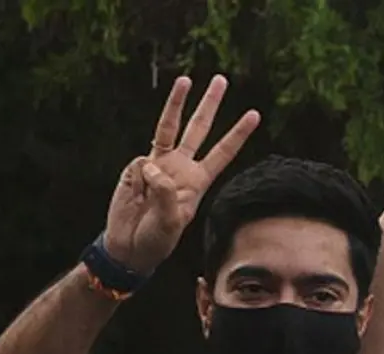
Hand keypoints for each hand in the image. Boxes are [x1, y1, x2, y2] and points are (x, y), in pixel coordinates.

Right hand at [104, 75, 259, 274]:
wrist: (129, 245)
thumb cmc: (156, 239)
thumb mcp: (170, 223)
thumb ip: (167, 194)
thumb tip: (153, 164)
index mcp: (198, 181)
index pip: (222, 152)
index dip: (237, 134)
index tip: (254, 114)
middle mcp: (181, 167)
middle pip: (198, 129)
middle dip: (210, 105)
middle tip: (222, 80)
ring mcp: (158, 164)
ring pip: (168, 126)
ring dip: (176, 102)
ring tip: (185, 79)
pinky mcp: (137, 167)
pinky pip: (140, 166)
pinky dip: (138, 182)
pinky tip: (136, 198)